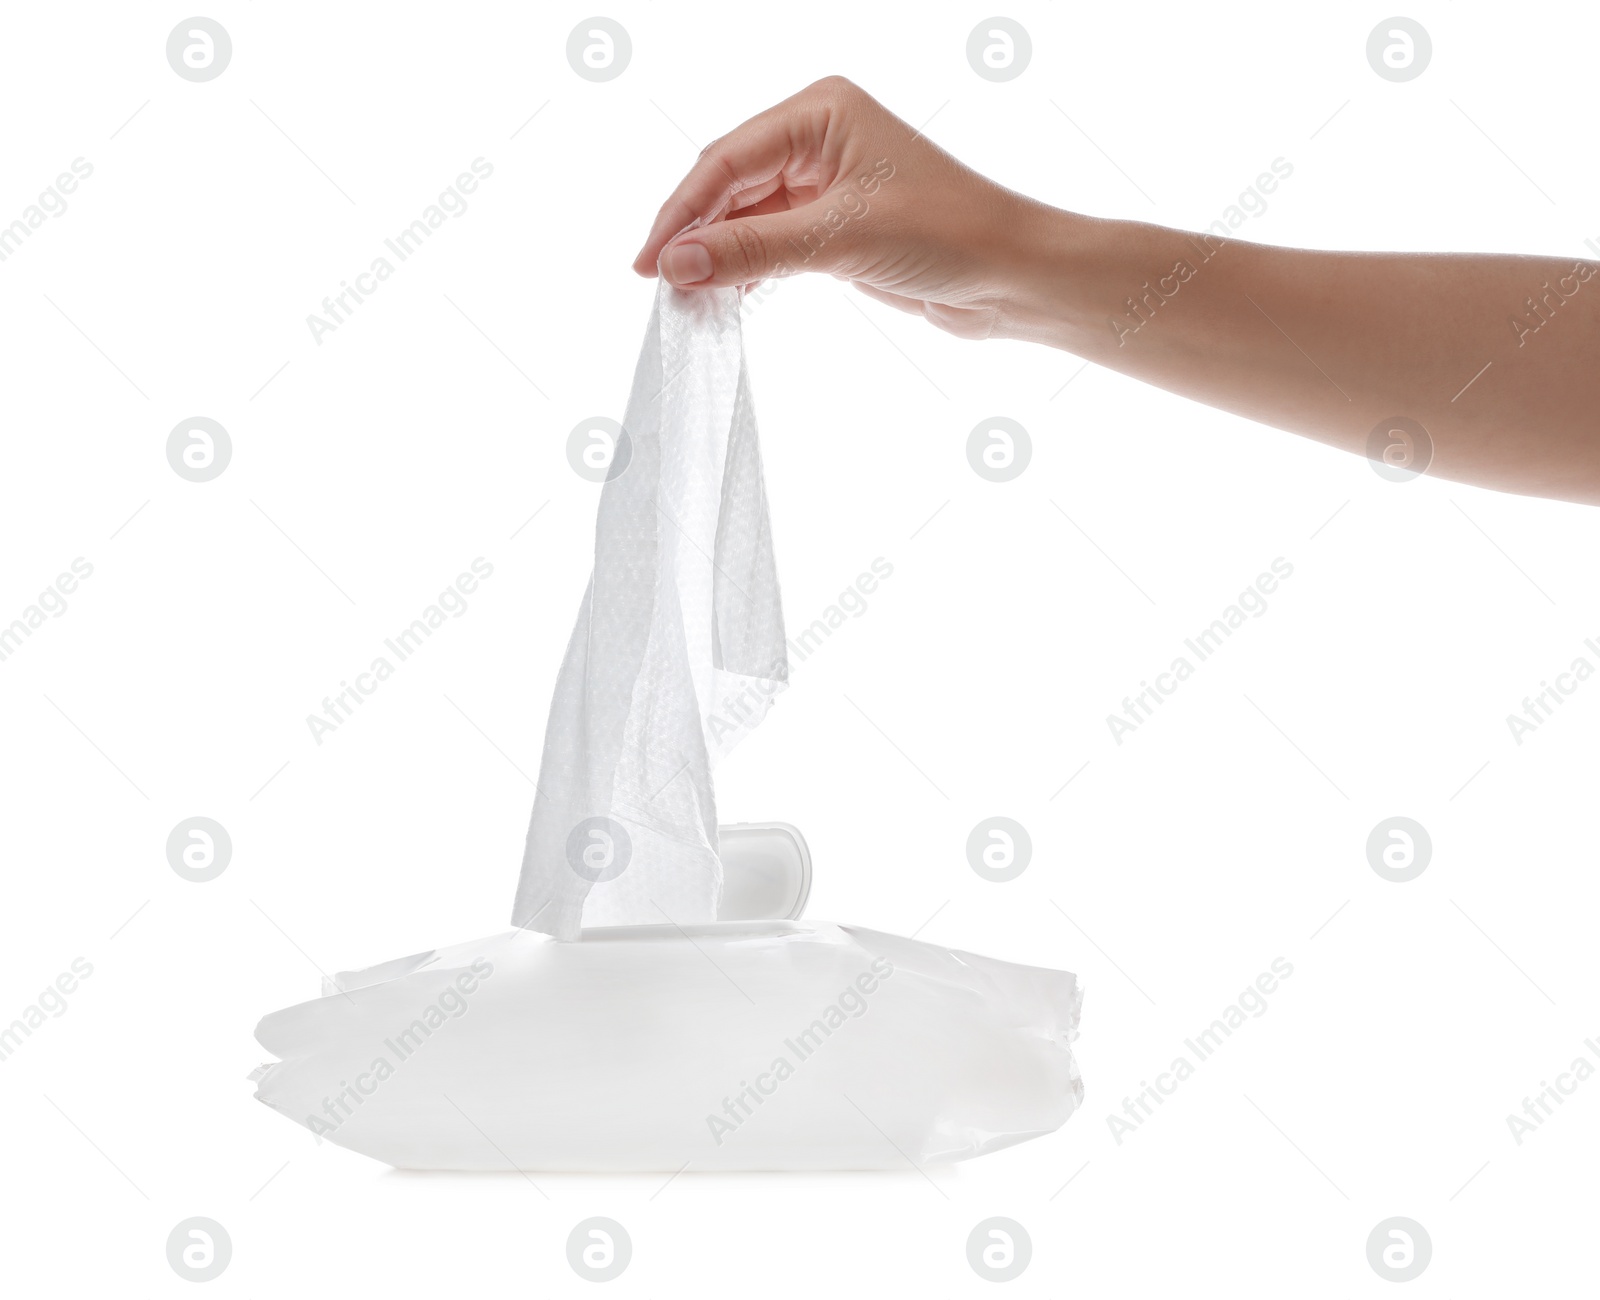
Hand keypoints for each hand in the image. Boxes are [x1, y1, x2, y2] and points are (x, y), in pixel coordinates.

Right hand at [631, 77, 1055, 340]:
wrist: (1012, 278)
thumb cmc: (948, 234)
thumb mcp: (839, 239)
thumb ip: (753, 251)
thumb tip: (676, 264)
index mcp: (821, 112)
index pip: (727, 160)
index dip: (682, 213)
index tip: (648, 263)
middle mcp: (819, 138)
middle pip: (729, 185)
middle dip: (694, 234)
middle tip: (659, 284)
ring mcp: (825, 183)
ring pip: (746, 217)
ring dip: (716, 256)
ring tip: (684, 296)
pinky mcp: (834, 227)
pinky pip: (769, 243)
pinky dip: (745, 269)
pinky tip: (723, 295)